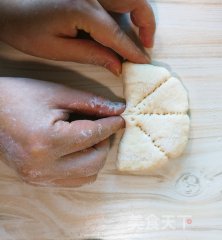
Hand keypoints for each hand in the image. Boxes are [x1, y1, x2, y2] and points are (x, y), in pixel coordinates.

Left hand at [0, 0, 155, 74]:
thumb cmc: (25, 28)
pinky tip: (121, 24)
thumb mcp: (57, 49)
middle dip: (146, 22)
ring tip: (137, 35)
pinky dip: (124, 10)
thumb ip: (92, 55)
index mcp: (82, 9)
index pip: (117, 33)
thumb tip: (118, 65)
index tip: (144, 63)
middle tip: (146, 44)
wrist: (7, 5)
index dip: (133, 50)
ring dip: (137, 12)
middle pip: (134, 1)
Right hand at [0, 78, 124, 186]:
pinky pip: (73, 181)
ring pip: (87, 176)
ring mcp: (38, 176)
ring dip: (95, 157)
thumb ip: (92, 103)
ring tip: (88, 138)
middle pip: (95, 162)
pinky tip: (77, 150)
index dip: (112, 125)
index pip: (94, 135)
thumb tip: (119, 110)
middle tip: (102, 128)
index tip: (121, 119)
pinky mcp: (36, 180)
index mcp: (47, 140)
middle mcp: (43, 165)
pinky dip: (82, 166)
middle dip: (105, 143)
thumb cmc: (20, 96)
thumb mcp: (58, 94)